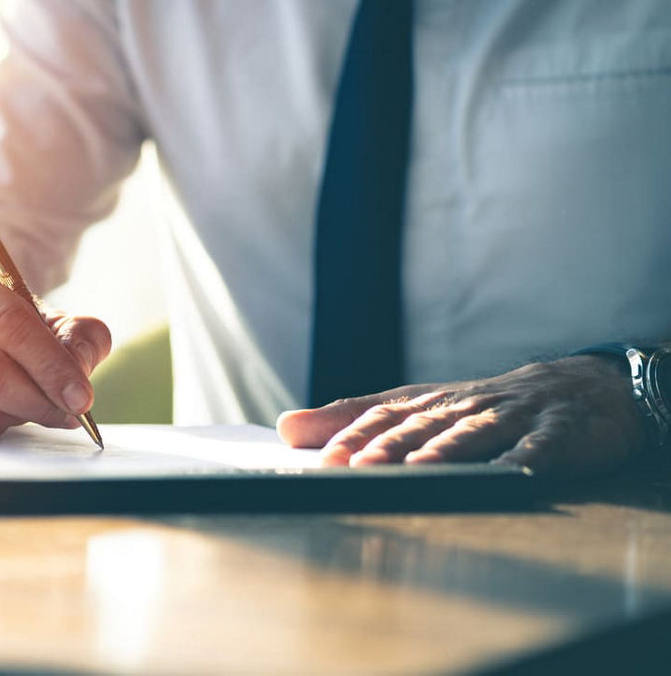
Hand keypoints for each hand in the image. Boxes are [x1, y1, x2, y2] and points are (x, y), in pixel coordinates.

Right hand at [0, 262, 110, 438]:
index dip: (51, 365)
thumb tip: (81, 366)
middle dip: (37, 401)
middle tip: (68, 414)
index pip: (11, 325)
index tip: (80, 397)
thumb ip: (77, 335)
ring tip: (30, 404)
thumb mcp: (44, 317)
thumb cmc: (2, 325)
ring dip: (14, 415)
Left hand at [276, 356, 645, 477]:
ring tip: (420, 469)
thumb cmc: (482, 406)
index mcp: (429, 403)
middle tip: (357, 468)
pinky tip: (513, 474)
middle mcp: (464, 406)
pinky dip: (526, 460)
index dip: (353, 436)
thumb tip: (284, 427)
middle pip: (421, 427)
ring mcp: (512, 417)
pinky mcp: (557, 433)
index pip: (383, 417)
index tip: (322, 459)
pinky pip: (540, 446)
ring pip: (473, 434)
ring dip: (446, 451)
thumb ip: (352, 419)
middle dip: (387, 448)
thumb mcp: (418, 409)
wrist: (578, 388)